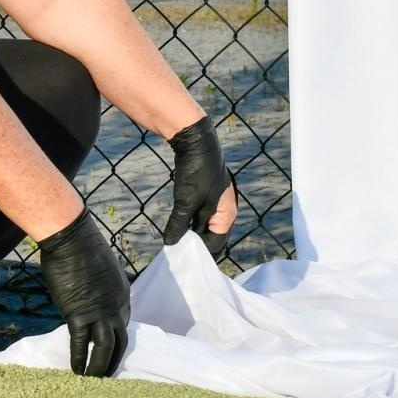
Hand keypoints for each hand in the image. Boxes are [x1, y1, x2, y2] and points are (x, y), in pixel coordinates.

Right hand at [38, 209, 129, 376]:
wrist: (72, 238)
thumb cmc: (82, 246)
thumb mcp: (101, 268)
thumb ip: (100, 286)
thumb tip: (90, 295)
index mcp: (123, 294)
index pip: (123, 324)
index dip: (116, 340)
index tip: (109, 352)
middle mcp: (117, 306)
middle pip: (121, 341)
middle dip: (115, 360)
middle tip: (107, 375)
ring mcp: (100, 311)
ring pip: (106, 347)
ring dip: (101, 367)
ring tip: (93, 380)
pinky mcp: (79, 314)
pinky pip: (81, 343)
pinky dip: (79, 359)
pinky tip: (75, 370)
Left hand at [162, 116, 234, 258]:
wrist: (196, 140)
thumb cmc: (196, 172)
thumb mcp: (186, 201)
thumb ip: (179, 225)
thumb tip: (170, 243)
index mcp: (227, 215)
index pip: (215, 244)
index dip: (199, 251)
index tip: (181, 257)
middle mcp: (225, 210)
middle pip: (211, 235)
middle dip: (195, 242)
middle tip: (176, 251)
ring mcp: (216, 201)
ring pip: (203, 224)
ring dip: (190, 231)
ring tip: (175, 239)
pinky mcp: (206, 193)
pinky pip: (199, 213)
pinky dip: (189, 220)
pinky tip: (177, 223)